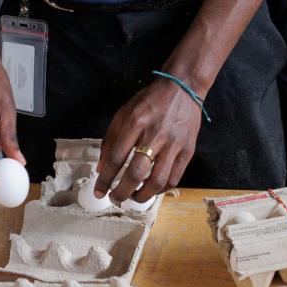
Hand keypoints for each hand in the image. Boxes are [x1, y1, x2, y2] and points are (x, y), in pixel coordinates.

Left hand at [95, 77, 203, 202]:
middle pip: (136, 173)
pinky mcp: (188, 150)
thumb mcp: (123, 113)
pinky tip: (151, 189)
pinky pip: (174, 178)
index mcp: (136, 123)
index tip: (99, 192)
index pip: (116, 158)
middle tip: (115, 198)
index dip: (105, 179)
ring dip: (142, 196)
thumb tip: (102, 169)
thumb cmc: (150, 101)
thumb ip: (110, 140)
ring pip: (157, 181)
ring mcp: (174, 144)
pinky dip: (161, 190)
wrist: (183, 88)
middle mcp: (155, 135)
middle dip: (122, 192)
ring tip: (132, 197)